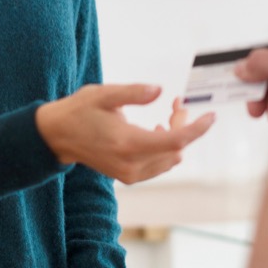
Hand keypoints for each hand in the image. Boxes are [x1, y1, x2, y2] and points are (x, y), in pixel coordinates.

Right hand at [36, 84, 215, 183]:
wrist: (57, 135)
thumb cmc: (79, 110)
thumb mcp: (104, 94)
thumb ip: (133, 93)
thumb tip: (160, 91)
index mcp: (128, 143)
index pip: (176, 141)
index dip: (198, 128)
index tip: (211, 115)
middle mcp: (131, 164)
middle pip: (176, 149)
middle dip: (184, 126)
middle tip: (178, 103)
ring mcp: (129, 173)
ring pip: (170, 160)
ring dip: (176, 138)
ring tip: (168, 115)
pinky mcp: (127, 176)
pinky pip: (159, 165)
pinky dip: (165, 149)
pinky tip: (156, 130)